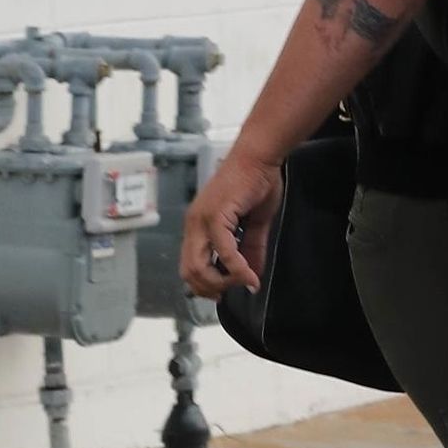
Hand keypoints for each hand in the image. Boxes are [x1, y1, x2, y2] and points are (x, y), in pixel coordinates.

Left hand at [181, 148, 282, 299]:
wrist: (259, 156)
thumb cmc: (256, 181)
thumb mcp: (254, 223)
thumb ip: (251, 249)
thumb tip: (253, 276)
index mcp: (198, 225)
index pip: (190, 266)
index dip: (206, 285)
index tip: (227, 291)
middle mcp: (194, 224)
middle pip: (189, 271)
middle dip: (211, 289)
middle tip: (234, 291)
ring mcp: (202, 220)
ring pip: (199, 266)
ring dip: (222, 282)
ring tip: (243, 282)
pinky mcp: (216, 215)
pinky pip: (224, 251)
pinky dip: (237, 269)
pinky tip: (250, 276)